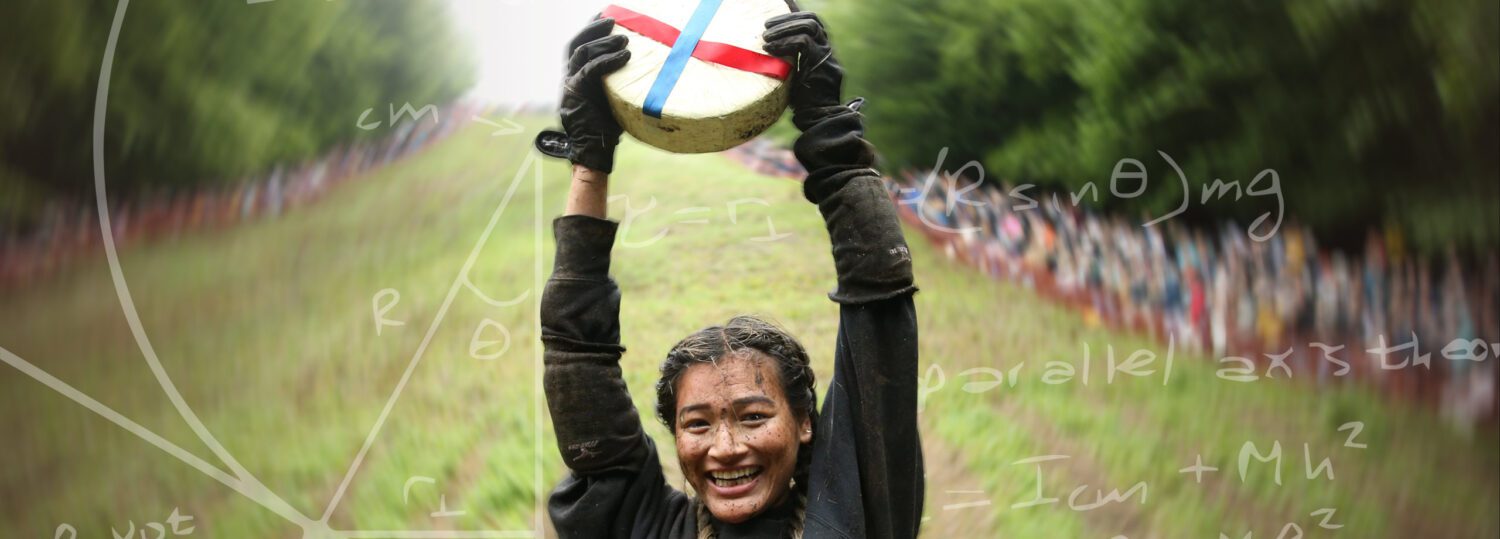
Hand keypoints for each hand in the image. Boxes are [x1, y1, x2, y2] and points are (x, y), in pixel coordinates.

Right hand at [537, 17, 630, 173]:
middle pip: (576, 44)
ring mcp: (570, 85)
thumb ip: (615, 83)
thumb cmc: (607, 128)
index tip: (604, 17)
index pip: (577, 47)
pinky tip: (626, 56)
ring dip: (604, 42)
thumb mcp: (611, 99)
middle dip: (593, 29)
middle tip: (612, 20)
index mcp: (574, 78)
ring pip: (583, 52)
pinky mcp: (576, 92)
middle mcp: (568, 78)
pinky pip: (592, 69)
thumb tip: (640, 70)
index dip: (589, 30)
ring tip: (625, 39)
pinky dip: (609, 60)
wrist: (593, 150)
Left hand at [762, 12, 844, 125]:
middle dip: (787, 18)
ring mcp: (828, 56)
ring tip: (765, 37)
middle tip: (766, 26)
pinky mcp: (822, 63)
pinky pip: (803, 42)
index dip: (794, 15)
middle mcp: (828, 50)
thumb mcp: (794, 77)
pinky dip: (784, 42)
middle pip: (812, 19)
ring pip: (809, 26)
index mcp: (822, 52)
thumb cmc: (803, 104)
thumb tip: (768, 50)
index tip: (774, 17)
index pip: (812, 23)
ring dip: (783, 28)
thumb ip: (790, 62)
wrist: (819, 121)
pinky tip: (769, 49)